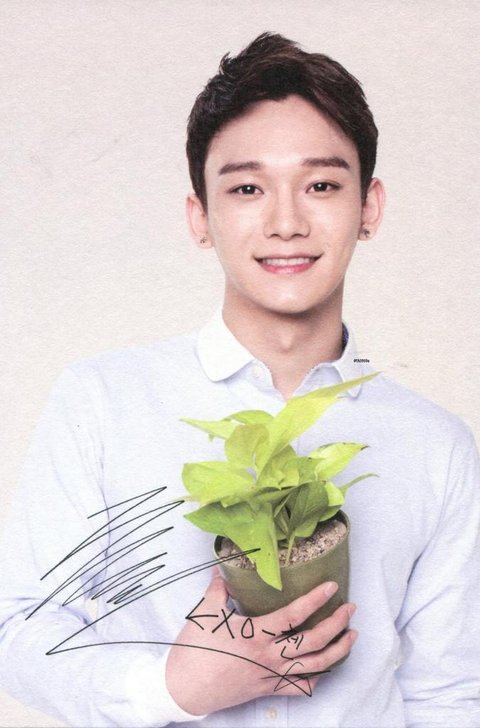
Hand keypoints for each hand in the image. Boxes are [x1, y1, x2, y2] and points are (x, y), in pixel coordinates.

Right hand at [165, 570, 356, 714]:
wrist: (183, 690)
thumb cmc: (194, 650)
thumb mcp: (205, 613)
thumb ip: (218, 589)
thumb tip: (222, 570)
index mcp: (256, 634)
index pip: (294, 615)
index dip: (315, 600)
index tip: (332, 587)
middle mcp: (269, 657)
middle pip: (314, 642)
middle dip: (337, 624)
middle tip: (350, 609)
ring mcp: (271, 676)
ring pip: (315, 667)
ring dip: (338, 651)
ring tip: (352, 637)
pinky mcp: (267, 690)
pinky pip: (299, 688)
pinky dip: (316, 679)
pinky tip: (325, 669)